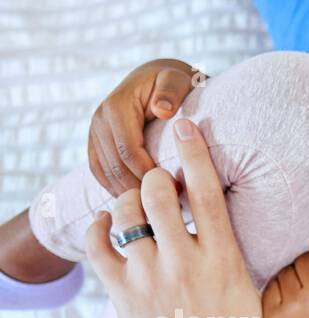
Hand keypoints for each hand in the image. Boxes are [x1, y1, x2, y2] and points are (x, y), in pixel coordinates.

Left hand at [85, 118, 263, 317]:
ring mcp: (151, 279)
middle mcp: (186, 264)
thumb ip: (264, 271)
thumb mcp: (262, 307)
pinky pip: (98, 246)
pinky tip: (107, 227)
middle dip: (155, 179)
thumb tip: (307, 254)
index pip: (208, 192)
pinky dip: (98, 229)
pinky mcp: (124, 297)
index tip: (186, 126)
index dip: (195, 152)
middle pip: (158, 191)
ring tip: (133, 205)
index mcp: (224, 261)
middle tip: (157, 184)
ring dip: (127, 200)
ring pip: (125, 212)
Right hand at [89, 58, 195, 195]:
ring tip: (157, 210)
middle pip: (116, 168)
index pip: (129, 152)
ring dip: (129, 195)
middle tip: (168, 207)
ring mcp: (94, 133)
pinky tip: (138, 203)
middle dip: (141, 190)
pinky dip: (117, 190)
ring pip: (107, 175)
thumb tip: (162, 110)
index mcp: (116, 108)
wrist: (156, 79)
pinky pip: (100, 173)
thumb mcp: (177, 79)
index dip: (150, 175)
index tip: (176, 189)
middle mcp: (99, 121)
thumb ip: (171, 91)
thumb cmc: (173, 82)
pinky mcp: (96, 144)